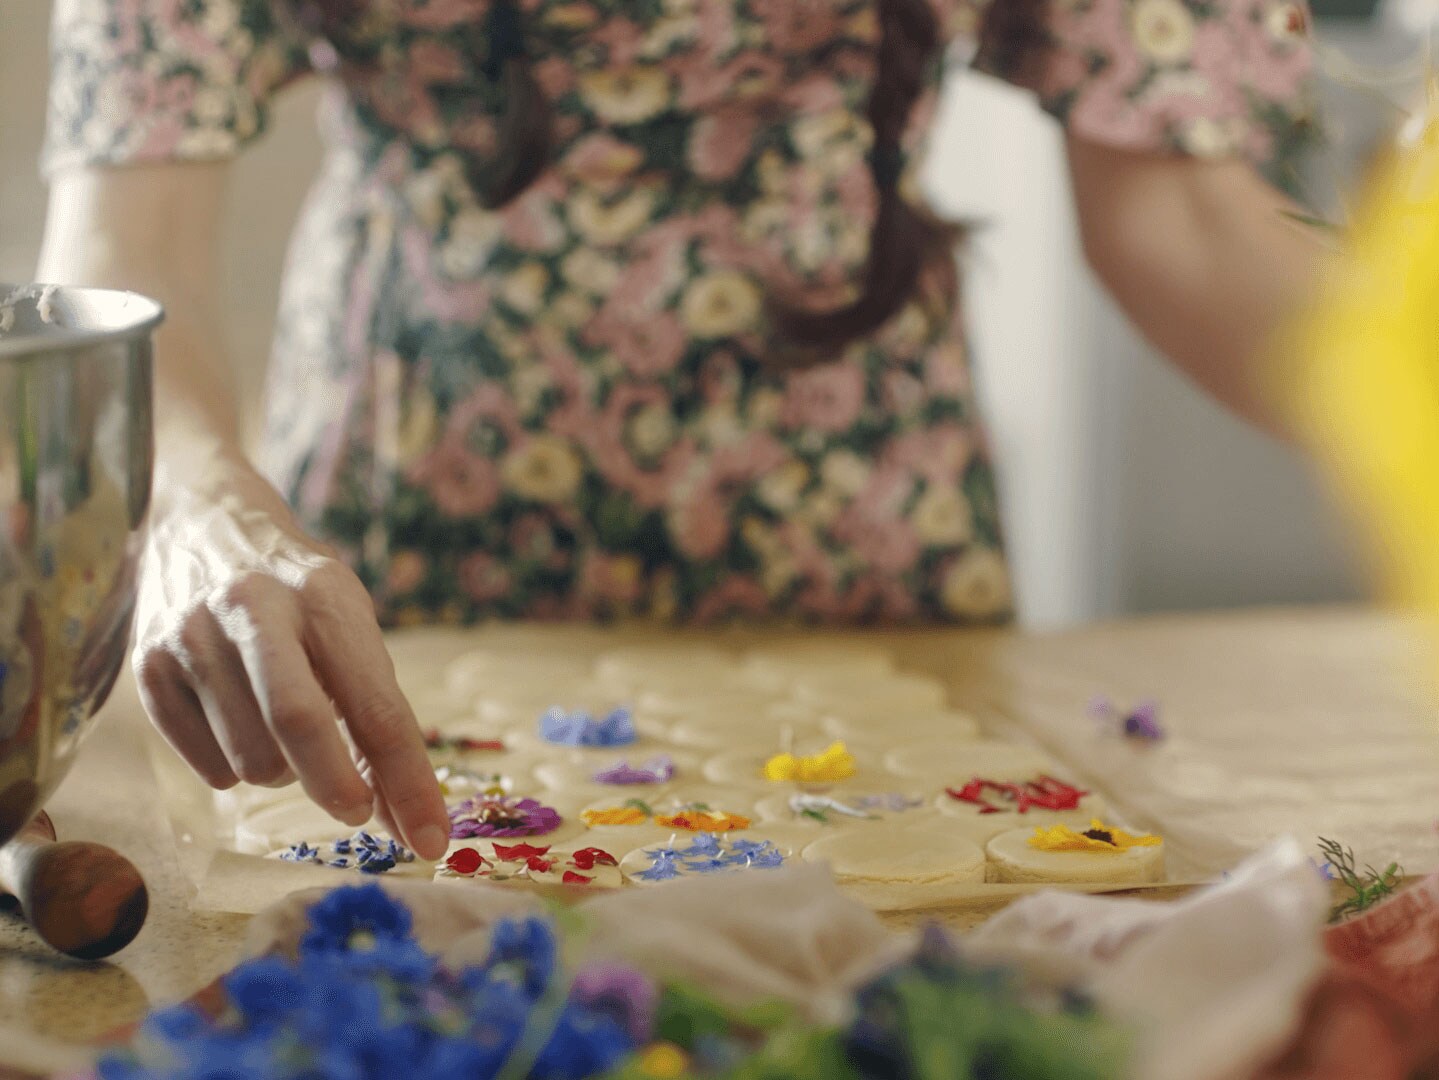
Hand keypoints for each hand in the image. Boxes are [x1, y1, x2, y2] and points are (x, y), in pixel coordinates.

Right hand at [131, 463, 449, 859]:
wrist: (203, 525)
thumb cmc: (298, 592)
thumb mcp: (349, 626)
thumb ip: (376, 714)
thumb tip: (404, 816)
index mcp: (325, 596)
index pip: (377, 705)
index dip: (408, 782)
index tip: (432, 840)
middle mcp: (254, 608)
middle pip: (300, 725)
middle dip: (337, 786)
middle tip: (355, 810)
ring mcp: (192, 636)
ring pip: (251, 760)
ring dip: (283, 772)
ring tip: (283, 730)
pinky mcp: (148, 667)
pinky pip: (205, 766)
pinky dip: (234, 769)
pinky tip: (238, 724)